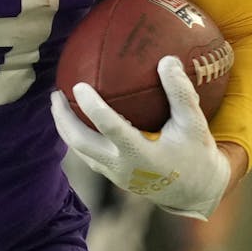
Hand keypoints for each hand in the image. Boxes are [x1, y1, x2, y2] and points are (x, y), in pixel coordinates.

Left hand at [51, 55, 230, 219]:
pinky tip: (74, 115)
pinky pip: (86, 153)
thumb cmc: (195, 153)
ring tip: (58, 102)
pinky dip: (76, 134)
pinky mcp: (111, 175)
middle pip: (81, 143)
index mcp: (142, 155)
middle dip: (63, 119)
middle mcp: (122, 167)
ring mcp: (113, 174)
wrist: (194, 191)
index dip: (93, 108)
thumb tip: (166, 59)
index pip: (111, 129)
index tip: (78, 85)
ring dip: (65, 127)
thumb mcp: (195, 124)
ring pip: (79, 151)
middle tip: (56, 93)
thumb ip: (180, 93)